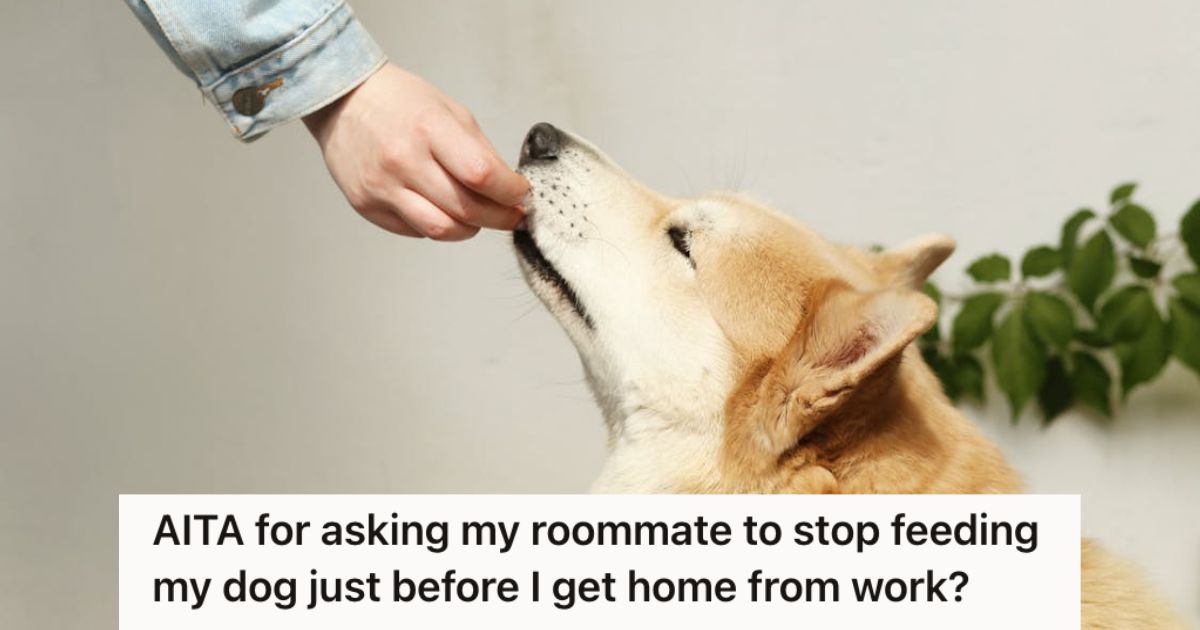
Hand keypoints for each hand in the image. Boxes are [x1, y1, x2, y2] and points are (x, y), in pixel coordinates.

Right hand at [303, 63, 528, 239]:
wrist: (343, 101)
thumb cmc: (400, 103)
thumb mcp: (450, 111)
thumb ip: (480, 151)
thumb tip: (508, 188)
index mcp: (429, 128)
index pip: (481, 174)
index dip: (510, 192)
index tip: (521, 195)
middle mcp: (403, 160)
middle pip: (466, 209)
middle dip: (500, 218)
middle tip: (512, 215)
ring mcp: (382, 187)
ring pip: (442, 230)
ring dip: (470, 229)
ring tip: (478, 218)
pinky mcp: (367, 206)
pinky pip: (416, 230)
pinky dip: (437, 226)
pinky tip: (441, 209)